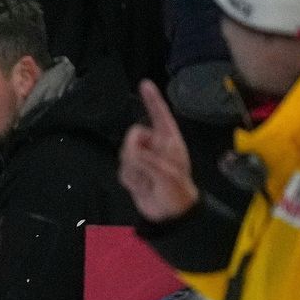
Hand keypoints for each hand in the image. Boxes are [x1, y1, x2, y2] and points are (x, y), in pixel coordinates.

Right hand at [119, 79, 200, 222]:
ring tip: (148, 182)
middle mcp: (154, 146)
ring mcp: (143, 159)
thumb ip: (146, 159)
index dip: (152, 99)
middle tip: (146, 169)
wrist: (170, 214)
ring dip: (134, 171)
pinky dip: (130, 180)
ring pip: (125, 155)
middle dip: (135, 152)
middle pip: (133, 136)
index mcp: (169, 140)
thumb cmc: (177, 192)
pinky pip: (122, 170)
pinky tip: (142, 187)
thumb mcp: (167, 174)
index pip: (159, 115)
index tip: (144, 84)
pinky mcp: (133, 172)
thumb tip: (130, 152)